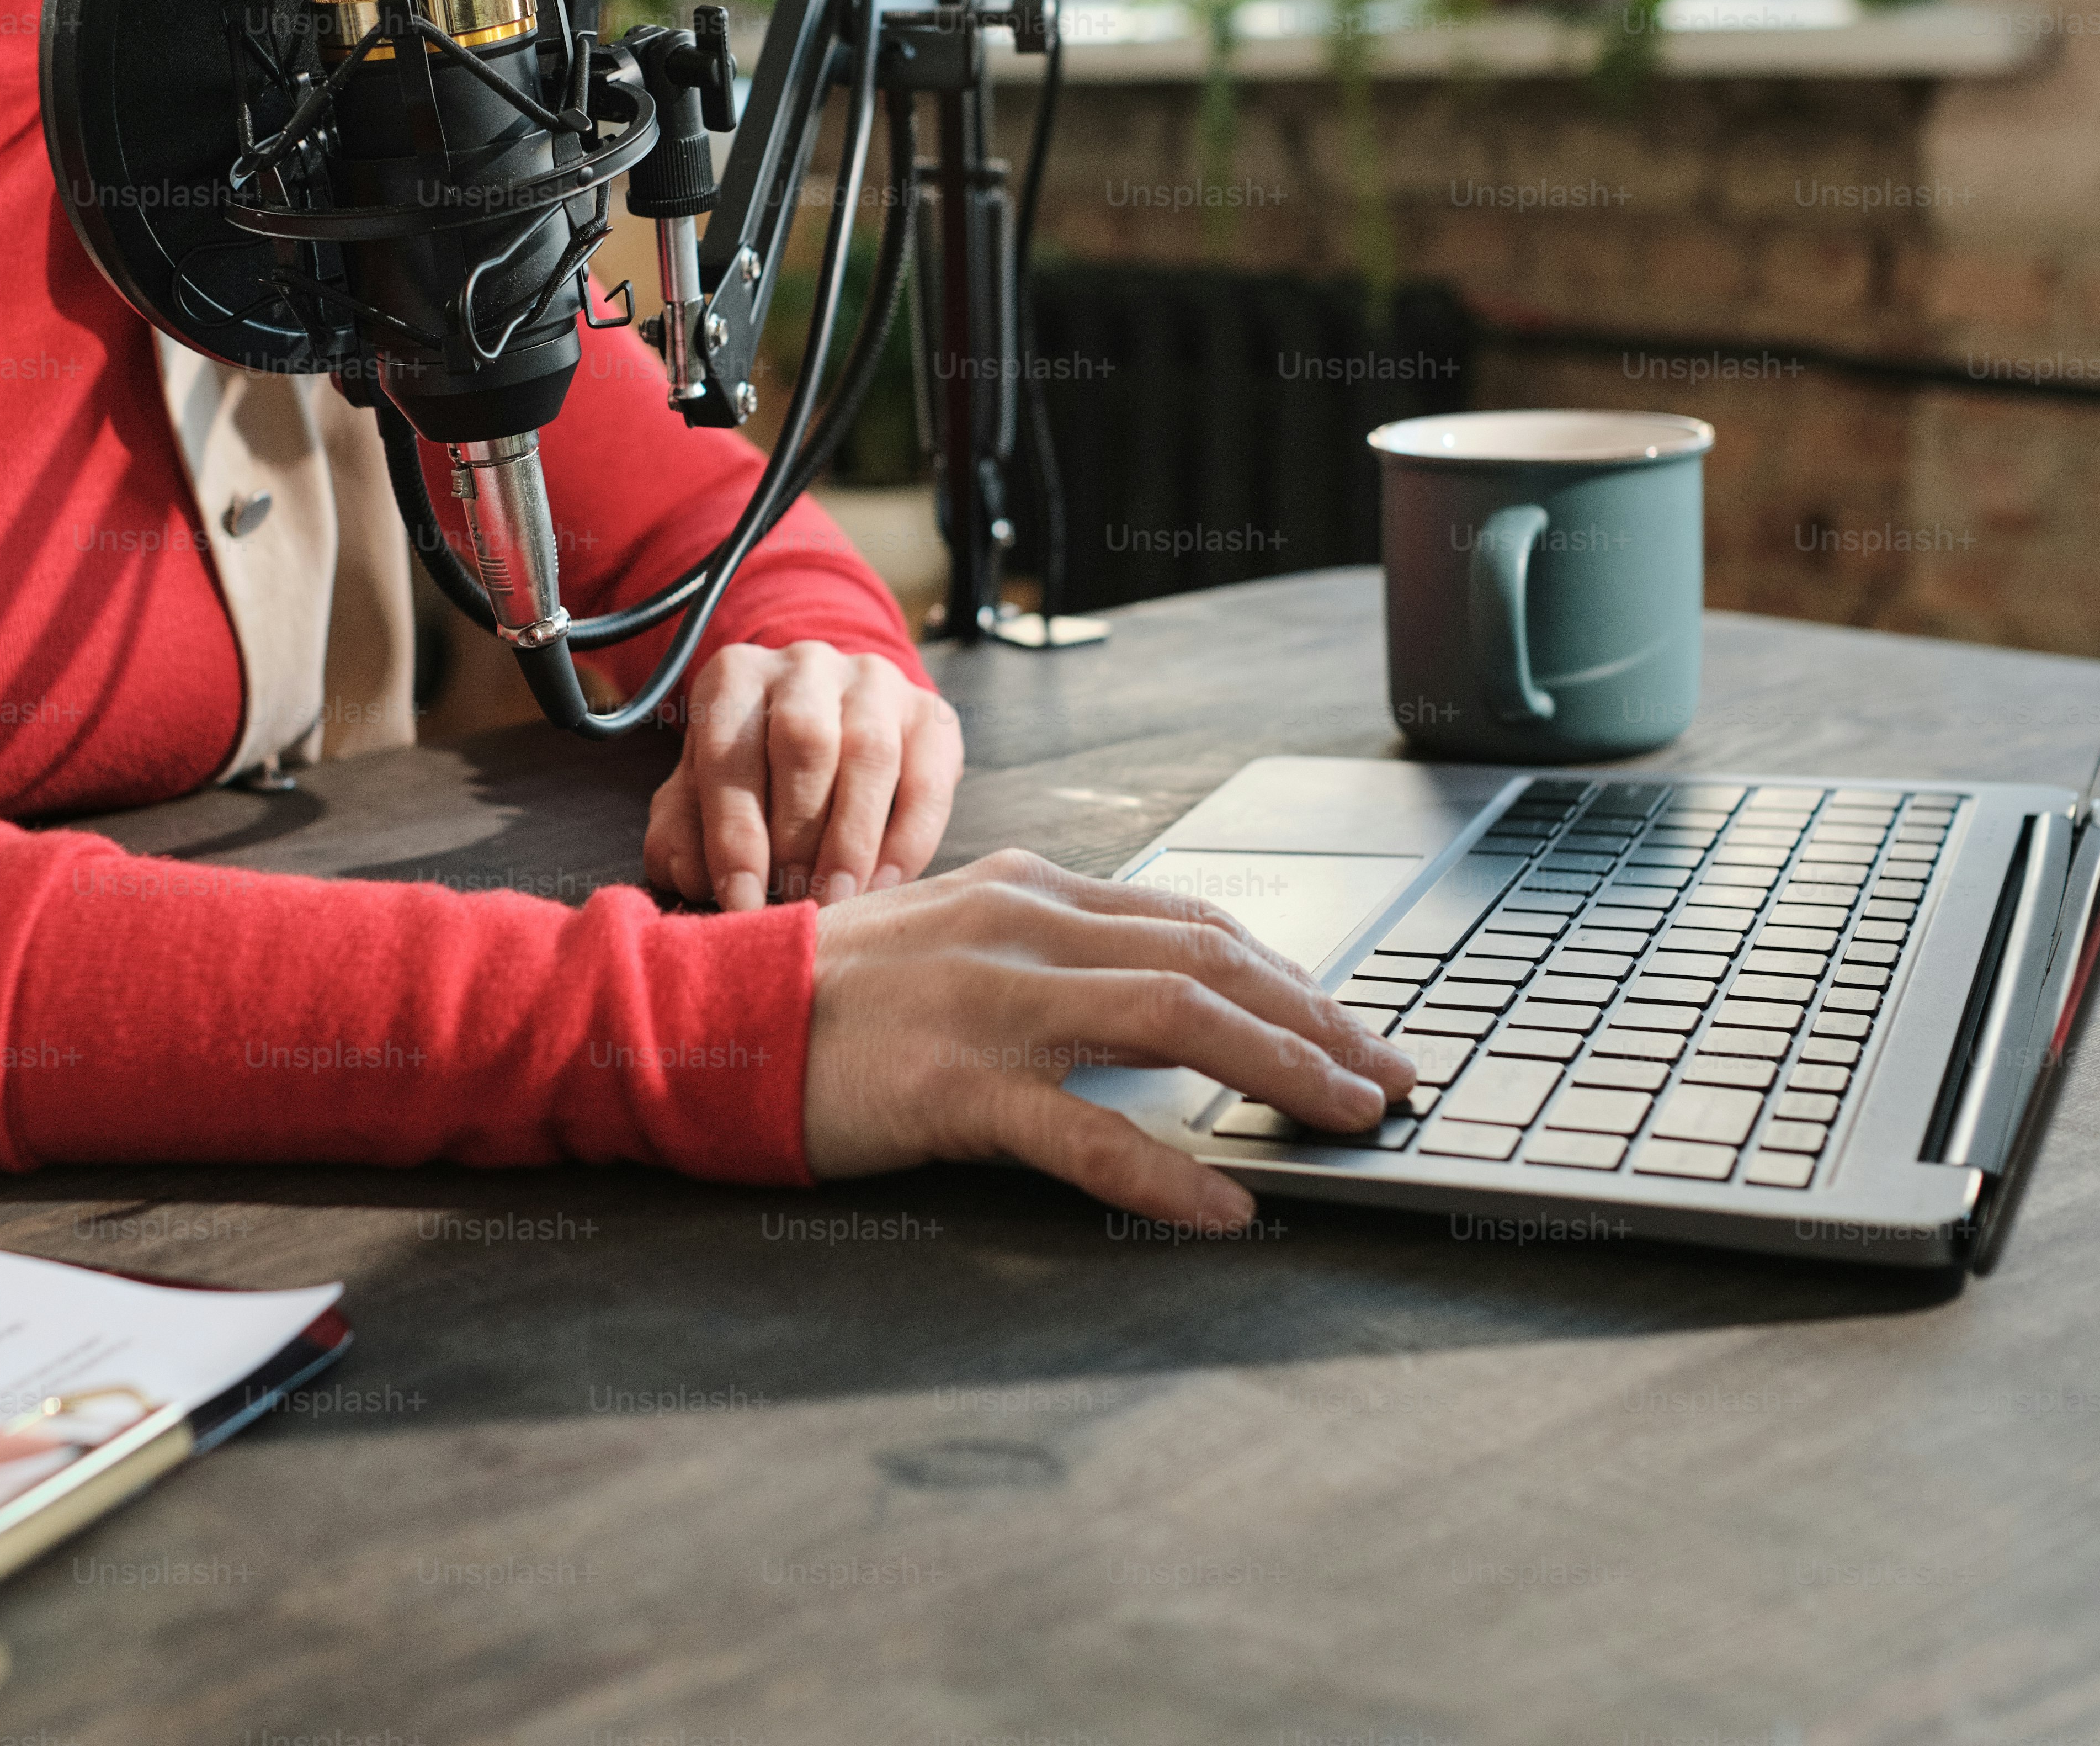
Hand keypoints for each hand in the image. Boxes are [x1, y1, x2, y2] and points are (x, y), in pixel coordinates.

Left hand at [646, 642, 959, 911]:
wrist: (833, 721)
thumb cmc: (755, 770)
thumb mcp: (702, 792)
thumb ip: (683, 832)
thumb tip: (692, 877)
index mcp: (735, 676)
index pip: (729, 753)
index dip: (734, 835)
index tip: (742, 901)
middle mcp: (805, 665)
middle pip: (804, 743)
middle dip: (798, 834)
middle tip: (794, 899)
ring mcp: (874, 682)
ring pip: (869, 756)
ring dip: (852, 840)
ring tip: (835, 898)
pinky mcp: (929, 714)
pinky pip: (927, 779)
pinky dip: (906, 840)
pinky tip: (882, 883)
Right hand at [800, 848, 1423, 1229]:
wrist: (708, 1017)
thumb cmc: (830, 995)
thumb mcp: (952, 940)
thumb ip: (1046, 954)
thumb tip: (1152, 995)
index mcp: (1026, 892)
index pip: (1191, 922)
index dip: (1287, 973)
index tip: (1350, 1020)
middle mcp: (1022, 928)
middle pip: (1208, 961)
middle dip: (1318, 1019)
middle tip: (1391, 1075)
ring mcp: (990, 1004)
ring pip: (1173, 1021)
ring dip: (1281, 1070)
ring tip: (1351, 1119)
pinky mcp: (955, 1086)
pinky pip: (1084, 1132)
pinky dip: (1166, 1171)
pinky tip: (1224, 1207)